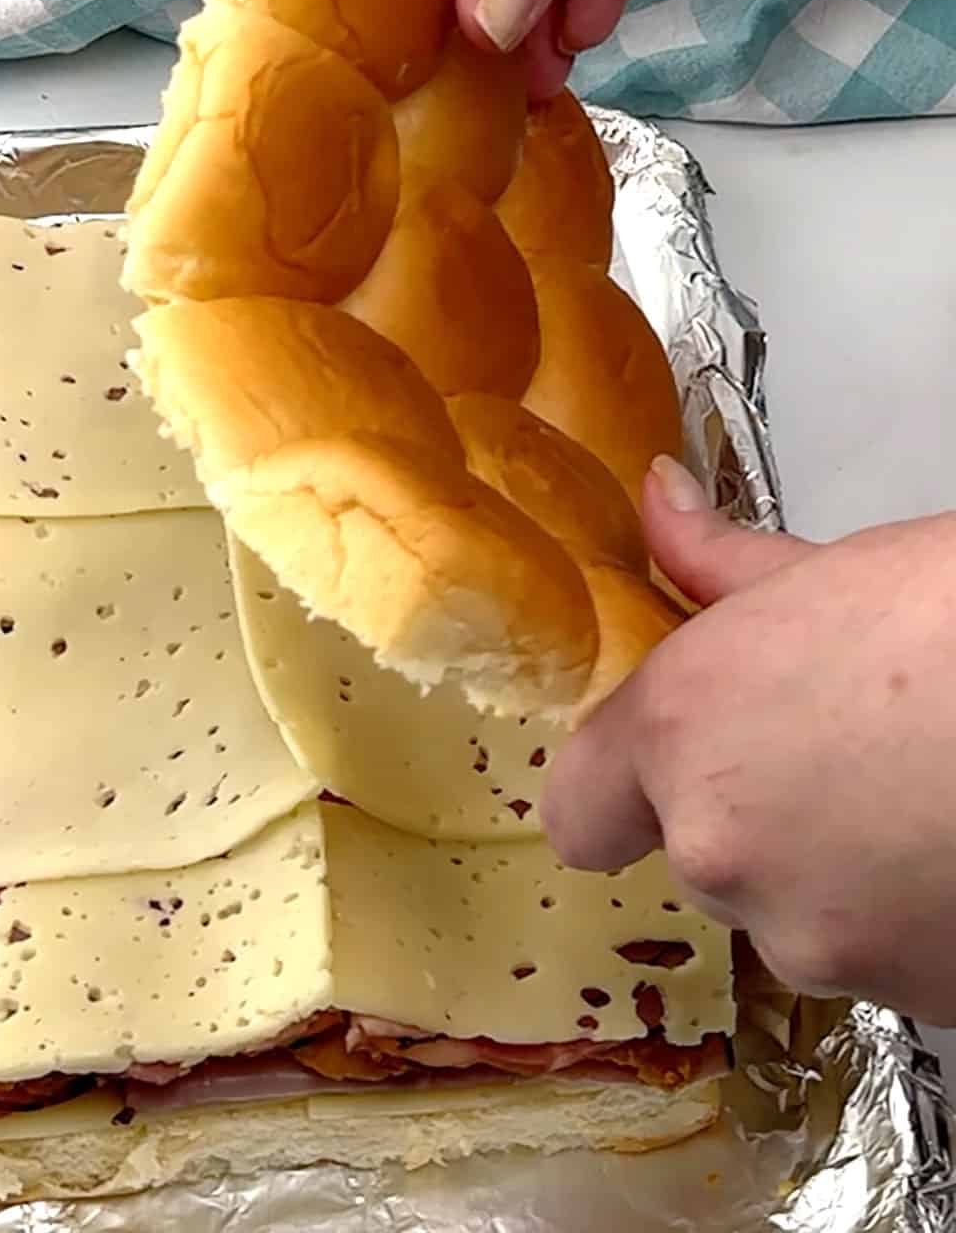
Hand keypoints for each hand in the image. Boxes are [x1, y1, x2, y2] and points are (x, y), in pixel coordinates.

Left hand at [541, 455, 955, 1023]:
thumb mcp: (827, 569)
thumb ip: (714, 562)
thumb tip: (657, 500)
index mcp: (680, 732)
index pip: (578, 807)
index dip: (620, 789)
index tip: (668, 763)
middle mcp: (719, 850)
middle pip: (697, 856)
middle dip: (755, 814)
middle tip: (842, 749)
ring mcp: (815, 940)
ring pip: (793, 914)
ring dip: (836, 874)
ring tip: (919, 796)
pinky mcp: (907, 997)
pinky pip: (877, 959)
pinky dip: (907, 918)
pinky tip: (954, 847)